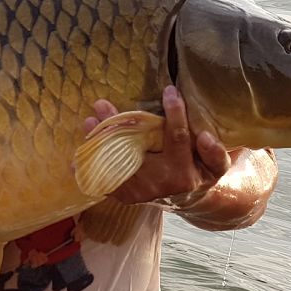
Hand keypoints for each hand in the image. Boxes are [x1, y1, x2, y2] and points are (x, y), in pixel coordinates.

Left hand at [83, 86, 230, 205]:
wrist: (186, 200)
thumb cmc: (201, 173)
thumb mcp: (216, 165)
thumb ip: (215, 152)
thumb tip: (204, 136)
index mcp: (183, 173)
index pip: (177, 139)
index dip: (175, 114)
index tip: (170, 91)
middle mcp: (159, 183)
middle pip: (135, 150)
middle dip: (118, 127)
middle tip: (102, 104)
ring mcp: (139, 191)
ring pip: (116, 163)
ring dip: (99, 143)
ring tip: (89, 122)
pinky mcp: (125, 196)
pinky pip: (105, 180)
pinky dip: (90, 168)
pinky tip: (74, 159)